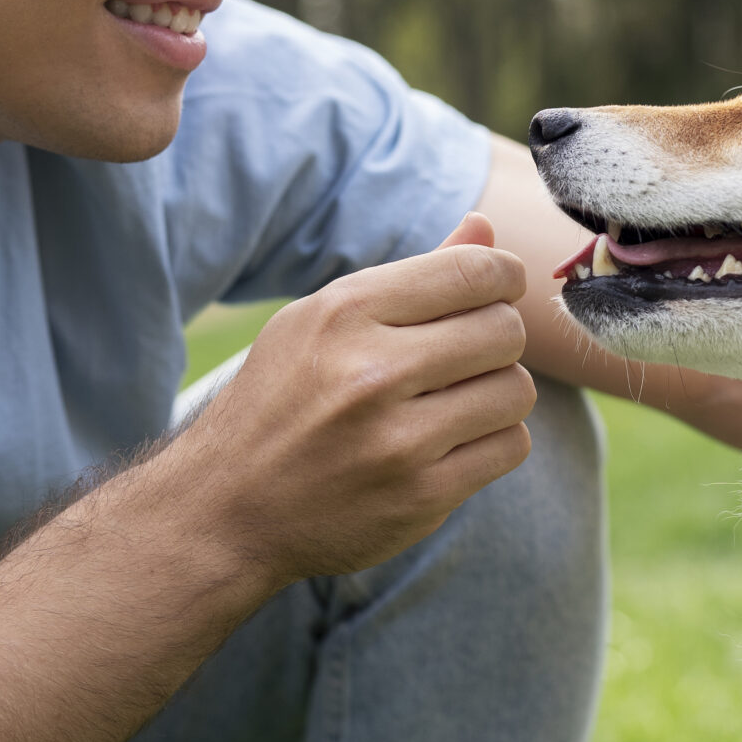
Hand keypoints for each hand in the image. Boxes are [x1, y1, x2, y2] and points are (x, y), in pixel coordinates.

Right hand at [151, 213, 535, 588]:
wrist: (224, 510)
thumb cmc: (281, 402)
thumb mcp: (320, 323)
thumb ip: (410, 279)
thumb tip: (486, 230)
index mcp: (344, 313)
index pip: (475, 272)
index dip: (504, 277)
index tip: (497, 294)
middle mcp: (370, 373)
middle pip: (506, 330)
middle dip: (499, 338)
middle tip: (468, 357)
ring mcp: (397, 443)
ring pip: (517, 391)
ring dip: (499, 394)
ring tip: (458, 402)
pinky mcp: (420, 498)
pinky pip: (510, 447)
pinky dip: (494, 443)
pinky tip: (454, 444)